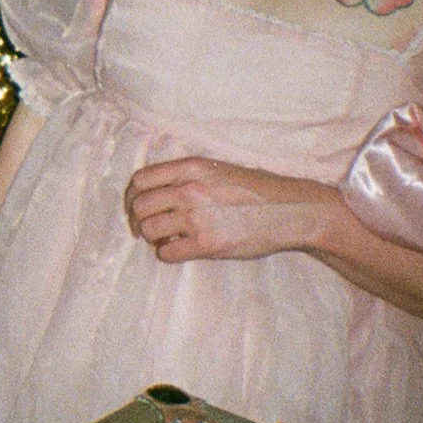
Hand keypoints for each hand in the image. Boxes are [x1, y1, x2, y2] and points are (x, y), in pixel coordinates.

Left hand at [125, 157, 335, 263]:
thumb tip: (155, 192)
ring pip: (149, 229)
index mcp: (191, 168)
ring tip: (167, 238)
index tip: (137, 208)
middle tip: (148, 229)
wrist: (290, 211)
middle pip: (139, 206)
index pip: (140, 180)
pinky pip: (167, 253)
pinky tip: (180, 250)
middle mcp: (190, 189)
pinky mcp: (207, 243)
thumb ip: (186, 177)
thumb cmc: (256, 191)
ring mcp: (197, 217)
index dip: (133, 197)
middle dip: (138, 220)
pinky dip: (167, 254)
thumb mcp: (218, 170)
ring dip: (153, 238)